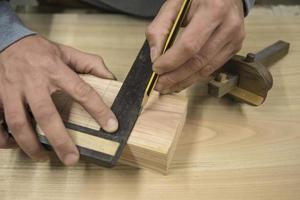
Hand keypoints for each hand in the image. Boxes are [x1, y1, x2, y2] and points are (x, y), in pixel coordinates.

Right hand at [0, 35, 117, 164]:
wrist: (5, 40)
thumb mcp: (67, 51)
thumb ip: (90, 63)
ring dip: (31, 144)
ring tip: (43, 157)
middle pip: (46, 114)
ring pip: (19, 122)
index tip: (111, 126)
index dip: (98, 110)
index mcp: (55, 69)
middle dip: (60, 140)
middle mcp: (34, 81)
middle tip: (72, 158)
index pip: (81, 91)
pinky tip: (15, 145)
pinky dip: (4, 137)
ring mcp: (12, 90)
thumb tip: (110, 78)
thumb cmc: (39, 50)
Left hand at [146, 0, 244, 92]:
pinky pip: (212, 67)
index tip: (156, 69)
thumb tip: (155, 56)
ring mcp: (235, 38)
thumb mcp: (174, 4)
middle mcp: (229, 25)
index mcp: (213, 9)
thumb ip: (160, 28)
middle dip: (176, 76)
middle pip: (198, 61)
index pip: (190, 45)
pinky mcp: (235, 47)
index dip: (172, 61)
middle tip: (159, 85)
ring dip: (184, 81)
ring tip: (167, 87)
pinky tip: (181, 80)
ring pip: (206, 68)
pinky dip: (194, 77)